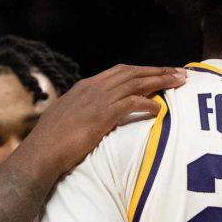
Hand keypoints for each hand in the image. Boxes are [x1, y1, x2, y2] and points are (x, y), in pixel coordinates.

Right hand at [24, 64, 185, 174]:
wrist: (41, 151)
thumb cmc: (52, 140)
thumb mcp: (68, 117)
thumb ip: (82, 111)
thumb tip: (91, 115)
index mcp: (85, 86)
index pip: (120, 72)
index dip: (142, 71)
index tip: (159, 72)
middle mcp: (94, 87)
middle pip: (133, 72)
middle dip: (158, 71)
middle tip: (180, 72)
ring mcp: (98, 99)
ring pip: (137, 83)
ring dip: (160, 81)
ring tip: (179, 82)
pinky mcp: (103, 114)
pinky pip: (132, 103)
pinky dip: (148, 103)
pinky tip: (160, 108)